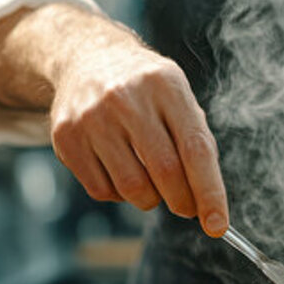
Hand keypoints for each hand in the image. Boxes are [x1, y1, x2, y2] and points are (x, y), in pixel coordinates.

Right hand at [49, 30, 228, 236]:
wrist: (87, 59)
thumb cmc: (145, 90)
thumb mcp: (178, 98)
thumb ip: (196, 143)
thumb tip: (207, 202)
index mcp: (166, 85)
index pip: (195, 149)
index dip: (210, 192)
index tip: (217, 224)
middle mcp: (127, 98)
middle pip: (165, 172)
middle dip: (182, 202)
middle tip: (186, 206)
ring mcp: (92, 117)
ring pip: (132, 188)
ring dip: (150, 199)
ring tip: (150, 180)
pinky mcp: (66, 136)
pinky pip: (102, 190)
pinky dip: (118, 194)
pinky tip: (120, 170)